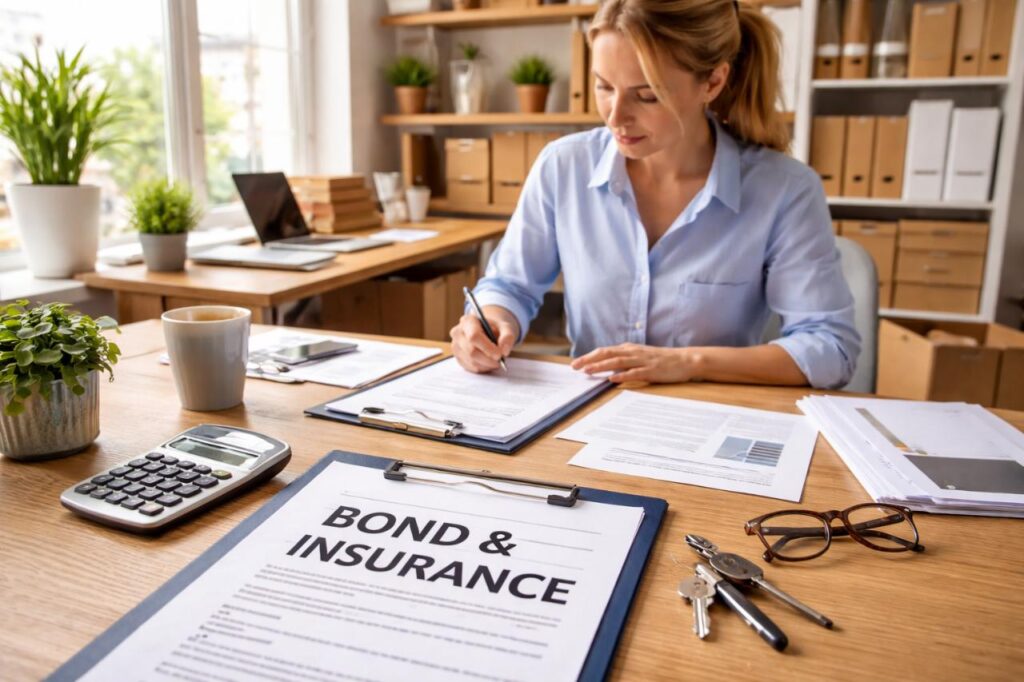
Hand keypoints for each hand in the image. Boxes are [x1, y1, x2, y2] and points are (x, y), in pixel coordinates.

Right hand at [450, 305, 519, 373]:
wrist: (487, 331)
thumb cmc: (495, 328)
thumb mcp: (506, 328)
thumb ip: (508, 337)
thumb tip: (504, 351)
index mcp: (468, 321)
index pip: (474, 336)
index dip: (487, 348)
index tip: (499, 355)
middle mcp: (458, 333)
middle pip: (471, 351)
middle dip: (488, 359)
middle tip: (500, 360)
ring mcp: (456, 346)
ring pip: (471, 361)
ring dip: (487, 365)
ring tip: (496, 361)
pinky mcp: (458, 357)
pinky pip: (470, 367)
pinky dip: (482, 368)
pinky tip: (488, 362)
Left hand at [570, 343, 699, 383]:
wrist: (685, 359)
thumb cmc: (661, 360)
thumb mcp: (640, 356)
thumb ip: (624, 360)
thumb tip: (607, 368)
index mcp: (629, 349)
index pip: (605, 351)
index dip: (589, 356)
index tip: (576, 363)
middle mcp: (633, 352)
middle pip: (607, 353)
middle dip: (590, 360)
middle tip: (575, 366)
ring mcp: (642, 361)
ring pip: (618, 361)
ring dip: (601, 366)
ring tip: (588, 371)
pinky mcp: (651, 370)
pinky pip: (635, 373)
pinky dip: (622, 375)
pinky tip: (612, 379)